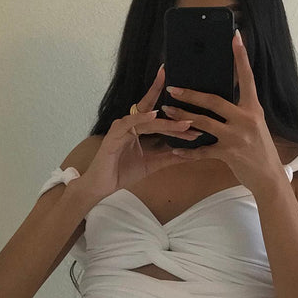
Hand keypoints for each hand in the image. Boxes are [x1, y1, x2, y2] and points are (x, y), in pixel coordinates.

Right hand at [80, 64, 202, 200]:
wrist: (103, 185)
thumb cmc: (122, 172)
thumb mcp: (152, 164)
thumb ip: (169, 157)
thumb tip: (190, 154)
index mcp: (138, 127)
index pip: (157, 114)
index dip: (174, 113)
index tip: (192, 113)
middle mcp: (130, 123)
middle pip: (154, 112)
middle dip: (174, 113)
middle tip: (194, 116)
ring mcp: (122, 127)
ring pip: (147, 120)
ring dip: (167, 122)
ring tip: (185, 124)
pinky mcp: (114, 134)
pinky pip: (129, 123)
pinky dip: (141, 118)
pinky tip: (154, 115)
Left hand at [160, 30, 283, 194]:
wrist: (268, 177)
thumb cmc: (260, 149)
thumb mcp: (255, 124)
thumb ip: (240, 111)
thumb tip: (219, 97)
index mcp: (253, 108)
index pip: (247, 78)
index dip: (240, 57)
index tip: (235, 36)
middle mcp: (246, 119)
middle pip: (214, 101)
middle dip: (191, 94)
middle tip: (173, 88)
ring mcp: (237, 137)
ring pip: (203, 123)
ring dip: (182, 117)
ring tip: (167, 111)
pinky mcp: (228, 154)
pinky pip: (203, 151)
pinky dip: (188, 152)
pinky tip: (175, 150)